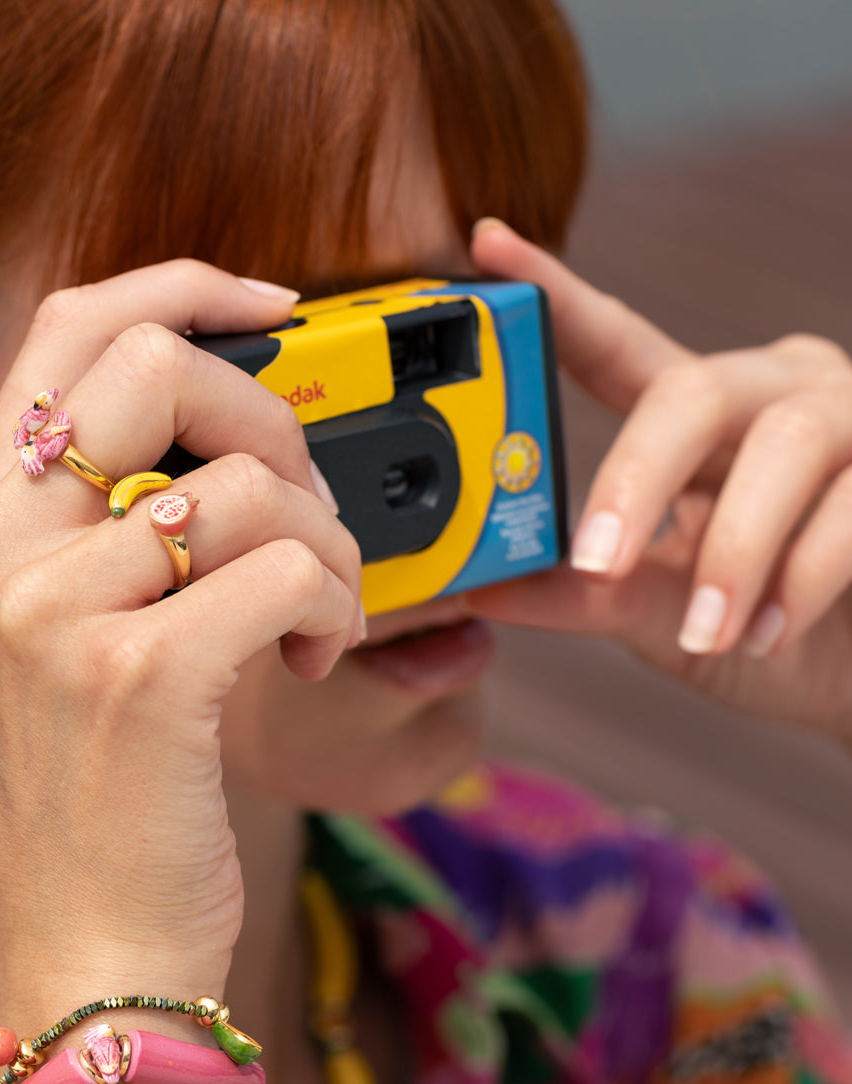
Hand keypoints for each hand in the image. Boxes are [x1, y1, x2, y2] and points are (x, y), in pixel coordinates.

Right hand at [0, 261, 360, 1012]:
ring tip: (319, 618)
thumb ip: (103, 533)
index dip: (184, 288)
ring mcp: (58, 612)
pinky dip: (335, 605)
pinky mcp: (140, 676)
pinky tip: (315, 659)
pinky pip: (287, 569)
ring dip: (326, 545)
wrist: (88, 952)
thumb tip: (229, 442)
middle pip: (164, 366)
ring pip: (252, 482)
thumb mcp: (60, 645)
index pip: (71, 330)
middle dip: (278, 422)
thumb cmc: (98, 799)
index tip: (275, 311)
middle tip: (306, 515)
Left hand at [465, 218, 851, 745]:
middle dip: (638, 475)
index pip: (619, 346)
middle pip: (697, 389)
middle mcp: (779, 392)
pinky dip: (805, 576)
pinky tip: (770, 635)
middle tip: (596, 560)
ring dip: (735, 550)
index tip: (486, 245)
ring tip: (705, 632)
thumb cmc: (768, 635)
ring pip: (790, 441)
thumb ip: (590, 595)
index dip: (556, 299)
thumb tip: (483, 589)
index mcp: (706, 417)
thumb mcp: (665, 617)